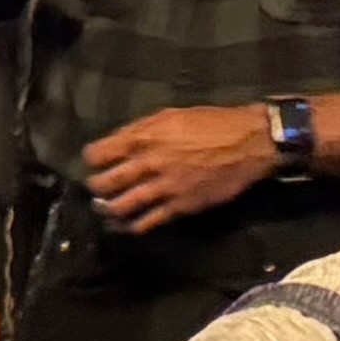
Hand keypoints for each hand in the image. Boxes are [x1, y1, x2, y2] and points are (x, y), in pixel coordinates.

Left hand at [80, 102, 286, 234]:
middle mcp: (150, 162)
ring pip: (122, 206)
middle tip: (97, 188)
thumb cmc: (212, 124)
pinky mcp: (180, 206)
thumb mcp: (172, 115)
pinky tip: (130, 225)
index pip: (99, 152)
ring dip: (109, 210)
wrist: (248, 143)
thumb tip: (118, 142)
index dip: (91, 159)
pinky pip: (149, 221)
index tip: (93, 162)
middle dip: (95, 187)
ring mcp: (164, 187)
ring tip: (107, 209)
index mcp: (145, 136)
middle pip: (106, 183)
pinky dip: (135, 226)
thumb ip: (142, 129)